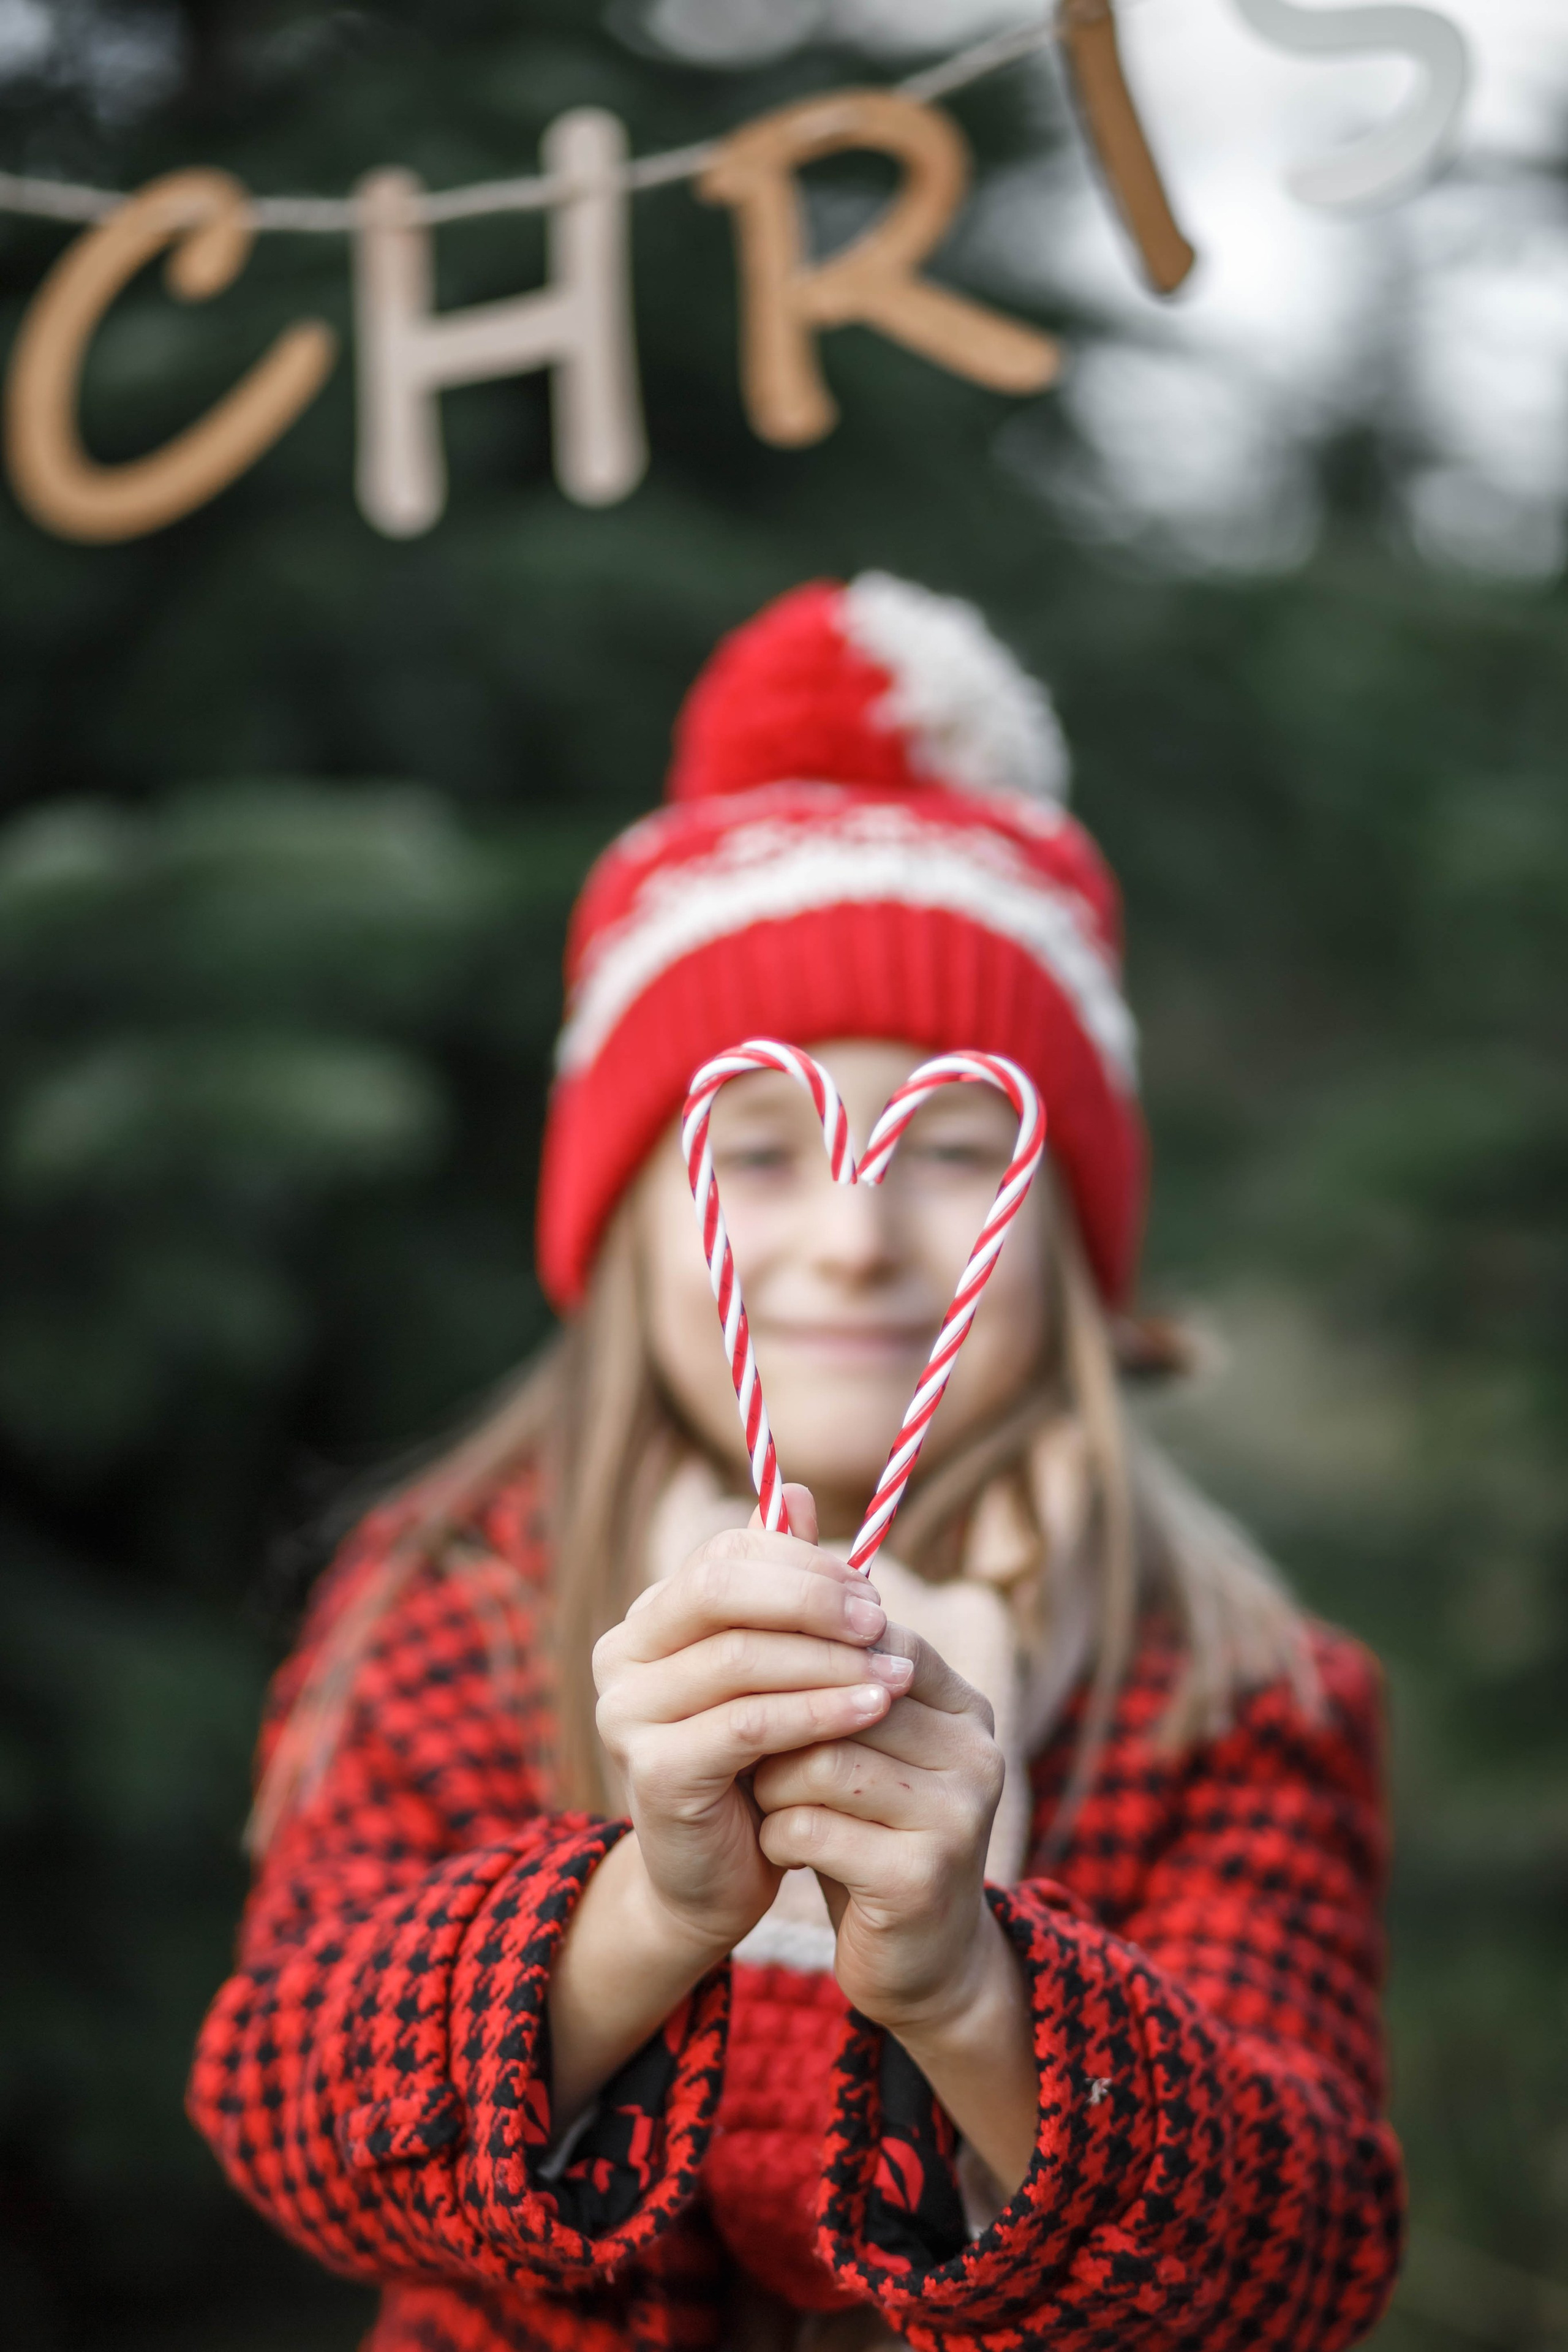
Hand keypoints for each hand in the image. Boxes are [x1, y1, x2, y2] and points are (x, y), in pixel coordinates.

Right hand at [591, 1487, 915, 1961]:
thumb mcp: (770, 1670)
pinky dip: (817, 1711)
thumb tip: (799, 1494)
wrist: (715, 1878)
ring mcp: (627, 1714)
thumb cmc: (753, 1762)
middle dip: (811, 1599)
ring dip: (829, 1659)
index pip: (723, 1556)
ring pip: (740, 1659)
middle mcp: (621, 1657)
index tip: (870, 1590)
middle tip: (882, 1620)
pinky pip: (748, 1725)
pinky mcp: (653, 1771)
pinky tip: (872, 1709)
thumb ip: (779, 1589)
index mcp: (647, 1620)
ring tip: (897, 1670)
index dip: (802, 1563)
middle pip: (719, 1593)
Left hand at [750, 1623, 1004, 2034]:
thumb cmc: (872, 1834)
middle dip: (779, 1724)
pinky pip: (811, 1827)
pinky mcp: (921, 1876)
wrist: (919, 1962)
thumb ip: (838, 1685)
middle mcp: (975, 1751)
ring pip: (821, 1760)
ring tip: (771, 1803)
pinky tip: (785, 1851)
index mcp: (966, 1708)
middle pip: (841, 1697)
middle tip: (746, 1749)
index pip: (875, 1639)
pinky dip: (778, 1837)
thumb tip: (776, 1587)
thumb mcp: (866, 1752)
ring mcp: (957, 1814)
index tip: (753, 1681)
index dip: (803, 1653)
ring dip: (773, 1785)